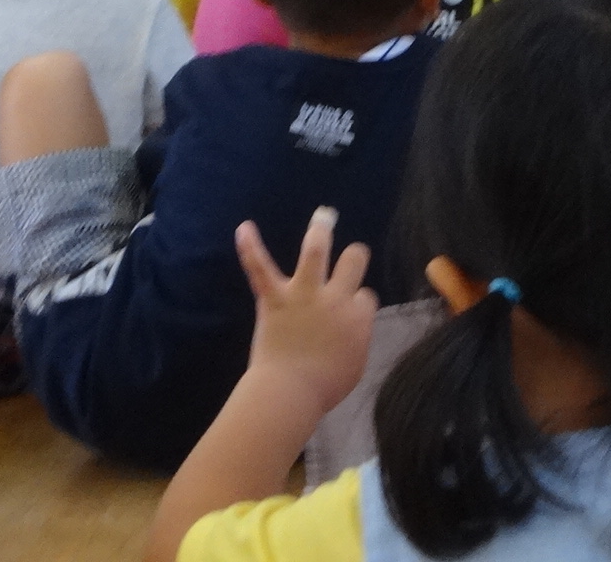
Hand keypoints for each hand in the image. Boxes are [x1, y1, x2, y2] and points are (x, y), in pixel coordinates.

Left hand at [237, 208, 375, 415]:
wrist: (290, 393)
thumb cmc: (324, 387)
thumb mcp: (356, 365)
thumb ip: (357, 339)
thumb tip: (352, 329)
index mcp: (359, 317)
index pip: (366, 296)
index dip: (358, 304)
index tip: (349, 317)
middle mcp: (336, 298)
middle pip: (353, 261)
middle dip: (355, 257)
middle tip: (352, 257)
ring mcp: (304, 295)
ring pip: (315, 252)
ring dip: (319, 232)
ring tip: (322, 216)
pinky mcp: (275, 299)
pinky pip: (261, 268)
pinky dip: (251, 248)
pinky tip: (244, 228)